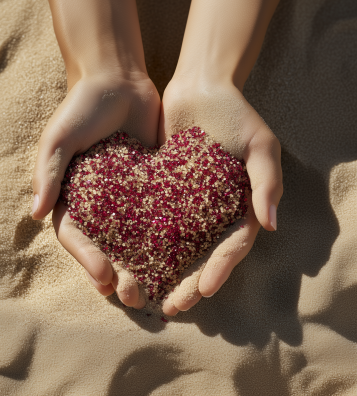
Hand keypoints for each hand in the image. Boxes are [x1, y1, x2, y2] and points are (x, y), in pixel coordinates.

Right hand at [32, 73, 159, 307]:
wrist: (117, 80)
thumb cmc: (81, 107)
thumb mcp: (59, 138)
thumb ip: (49, 173)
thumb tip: (36, 214)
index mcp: (73, 195)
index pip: (76, 236)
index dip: (87, 259)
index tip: (104, 278)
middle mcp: (100, 201)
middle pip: (107, 244)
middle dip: (118, 272)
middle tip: (134, 296)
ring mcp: (127, 195)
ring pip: (135, 235)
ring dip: (145, 263)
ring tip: (159, 287)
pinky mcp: (153, 184)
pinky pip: (160, 211)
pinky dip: (168, 233)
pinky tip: (183, 253)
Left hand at [159, 77, 282, 314]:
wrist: (199, 88)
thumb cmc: (235, 113)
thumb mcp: (260, 144)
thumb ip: (267, 182)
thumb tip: (270, 224)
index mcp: (240, 205)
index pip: (233, 245)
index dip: (221, 268)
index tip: (204, 289)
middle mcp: (213, 211)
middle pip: (202, 255)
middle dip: (188, 283)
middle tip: (171, 308)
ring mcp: (186, 203)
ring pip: (174, 245)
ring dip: (161, 271)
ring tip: (144, 293)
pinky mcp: (160, 191)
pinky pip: (151, 219)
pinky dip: (141, 241)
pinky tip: (125, 259)